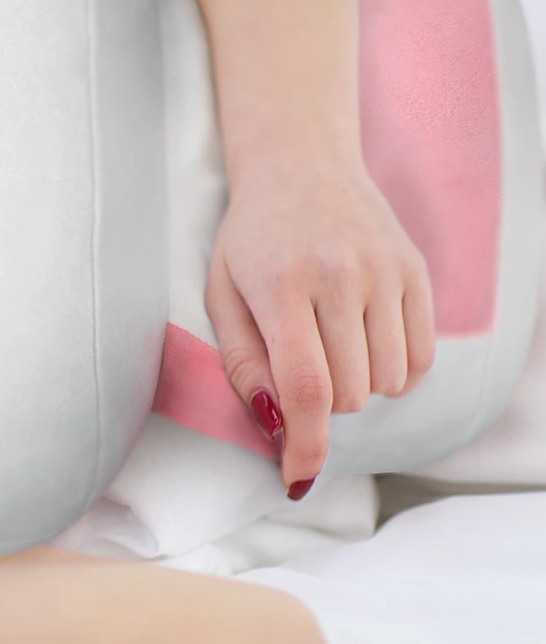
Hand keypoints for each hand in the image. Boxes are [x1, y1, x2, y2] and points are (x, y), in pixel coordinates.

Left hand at [205, 154, 434, 495]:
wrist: (300, 165)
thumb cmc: (251, 240)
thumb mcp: (222, 295)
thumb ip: (243, 364)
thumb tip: (276, 428)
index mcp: (280, 286)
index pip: (307, 388)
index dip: (305, 444)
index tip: (297, 478)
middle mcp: (340, 277)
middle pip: (348, 394)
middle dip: (320, 402)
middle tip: (298, 362)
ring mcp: (385, 272)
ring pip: (387, 383)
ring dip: (358, 385)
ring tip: (329, 342)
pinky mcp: (416, 272)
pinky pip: (421, 360)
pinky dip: (394, 370)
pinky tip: (363, 340)